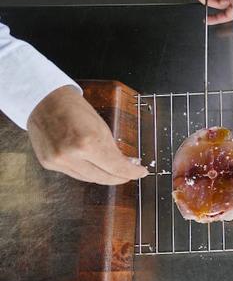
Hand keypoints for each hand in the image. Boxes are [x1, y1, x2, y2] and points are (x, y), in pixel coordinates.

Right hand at [26, 86, 147, 184]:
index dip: (132, 172)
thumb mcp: (101, 127)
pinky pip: (74, 174)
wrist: (44, 101)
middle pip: (104, 177)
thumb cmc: (75, 109)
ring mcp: (58, 161)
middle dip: (120, 177)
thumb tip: (127, 164)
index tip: (141, 172)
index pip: (116, 167)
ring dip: (104, 176)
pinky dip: (87, 172)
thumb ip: (113, 149)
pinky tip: (95, 168)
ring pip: (89, 178)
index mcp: (88, 143)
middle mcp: (71, 155)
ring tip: (114, 171)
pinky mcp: (49, 164)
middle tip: (129, 174)